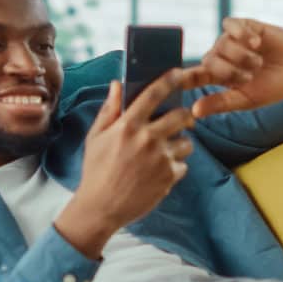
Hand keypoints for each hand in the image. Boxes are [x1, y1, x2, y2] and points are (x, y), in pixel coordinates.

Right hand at [54, 74, 194, 258]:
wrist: (101, 208)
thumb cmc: (96, 170)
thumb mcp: (96, 137)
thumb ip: (110, 110)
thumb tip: (117, 84)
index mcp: (128, 125)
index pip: (154, 94)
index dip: (169, 80)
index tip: (179, 73)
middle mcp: (147, 139)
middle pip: (181, 116)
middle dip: (184, 115)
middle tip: (180, 119)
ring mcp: (161, 159)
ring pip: (187, 142)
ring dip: (180, 143)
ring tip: (166, 150)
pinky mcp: (169, 177)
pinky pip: (183, 164)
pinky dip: (175, 166)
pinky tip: (159, 171)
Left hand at [184, 18, 282, 117]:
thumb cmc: (272, 87)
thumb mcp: (247, 100)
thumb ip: (222, 103)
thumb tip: (194, 112)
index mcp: (218, 77)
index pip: (194, 76)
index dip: (183, 79)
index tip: (175, 82)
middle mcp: (221, 57)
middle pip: (209, 61)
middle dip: (229, 70)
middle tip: (249, 76)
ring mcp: (232, 40)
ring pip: (222, 44)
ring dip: (240, 55)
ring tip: (258, 62)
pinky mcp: (244, 25)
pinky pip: (230, 25)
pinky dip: (241, 34)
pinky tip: (255, 42)